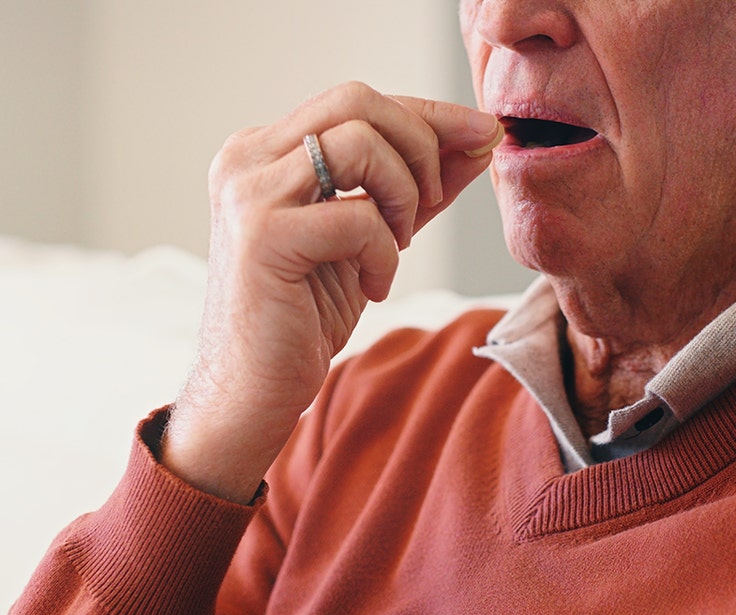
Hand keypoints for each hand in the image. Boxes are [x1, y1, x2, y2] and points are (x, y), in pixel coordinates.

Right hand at [160, 82, 502, 503]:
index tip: (484, 132)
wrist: (252, 390)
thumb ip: (417, 188)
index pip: (359, 103)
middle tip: (433, 200)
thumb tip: (478, 141)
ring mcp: (248, 192)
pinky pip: (358, 217)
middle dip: (421, 143)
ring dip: (403, 193)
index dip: (430, 114)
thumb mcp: (374, 238)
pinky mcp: (262, 236)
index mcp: (267, 150)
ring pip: (359, 142)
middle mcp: (248, 157)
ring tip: (398, 241)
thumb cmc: (306, 314)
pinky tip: (373, 286)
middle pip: (357, 101)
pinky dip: (385, 253)